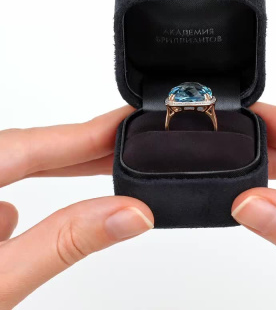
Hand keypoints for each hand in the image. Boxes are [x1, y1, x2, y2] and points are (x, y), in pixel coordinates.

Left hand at [0, 107, 153, 308]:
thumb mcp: (1, 284)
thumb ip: (64, 243)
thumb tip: (130, 213)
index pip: (32, 145)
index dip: (88, 131)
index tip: (129, 120)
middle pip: (26, 152)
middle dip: (83, 148)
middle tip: (133, 142)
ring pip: (14, 173)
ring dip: (58, 173)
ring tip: (106, 168)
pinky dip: (25, 201)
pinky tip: (34, 221)